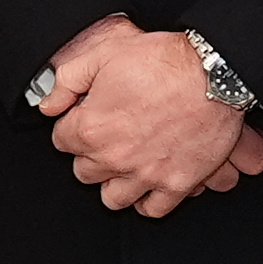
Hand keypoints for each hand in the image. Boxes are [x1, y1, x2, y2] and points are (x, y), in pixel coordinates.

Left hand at [43, 16, 258, 217]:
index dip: (73, 125)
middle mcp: (115, 157)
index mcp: (92, 128)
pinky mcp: (176, 184)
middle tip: (108, 136)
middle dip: (91, 153)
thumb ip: (68, 80)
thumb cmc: (163, 61)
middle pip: (84, 171)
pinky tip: (147, 182)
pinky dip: (147, 199)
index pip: (61, 140)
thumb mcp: (104, 54)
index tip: (87, 117)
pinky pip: (152, 209)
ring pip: (112, 197)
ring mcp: (146, 175)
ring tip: (124, 163)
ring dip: (114, 181)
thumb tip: (48, 104)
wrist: (214, 72)